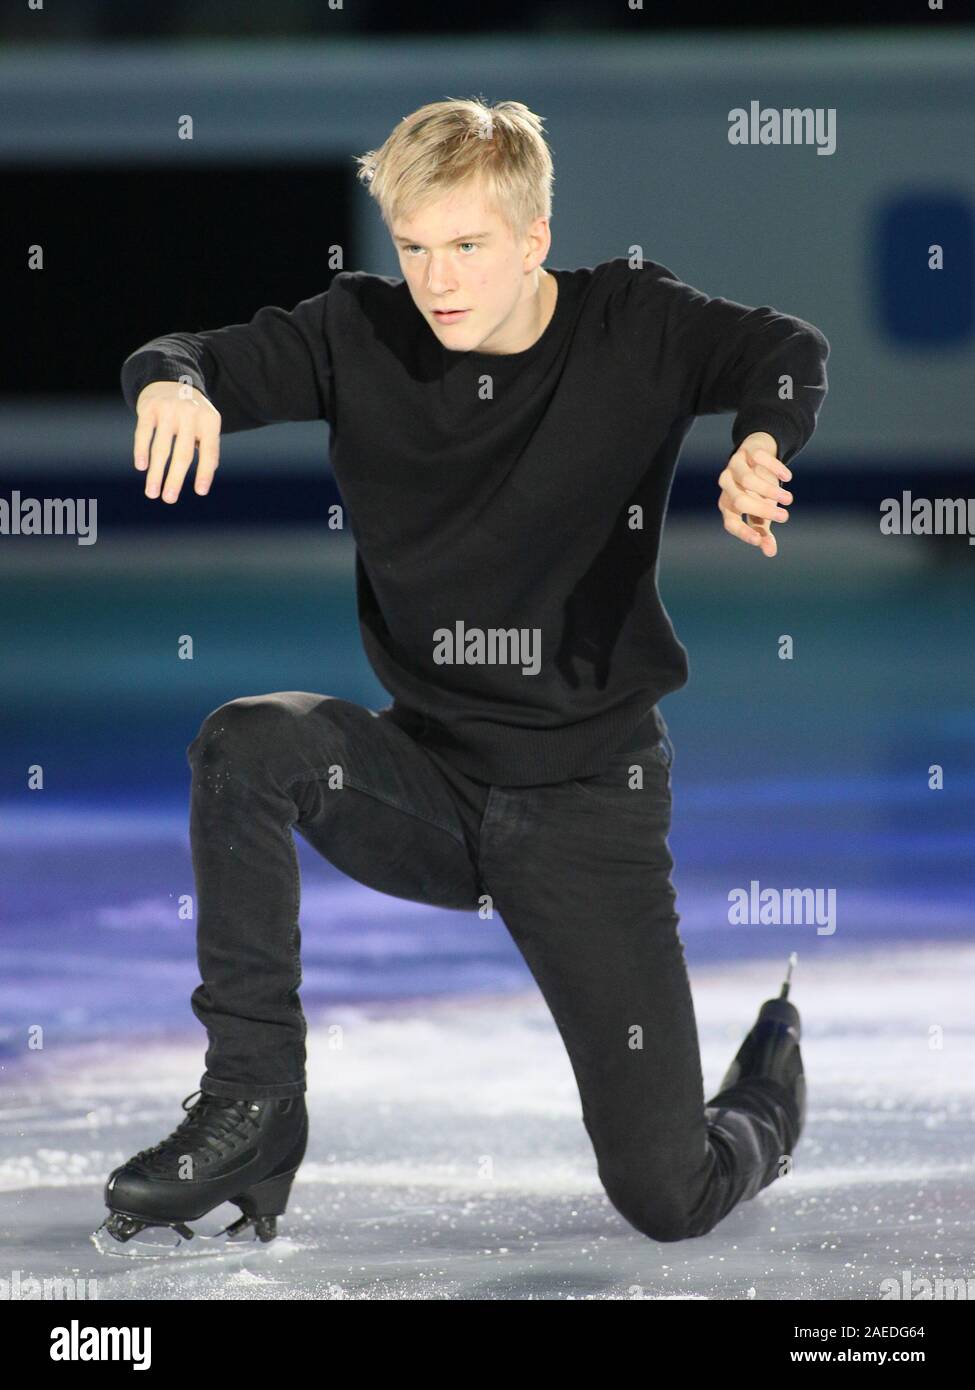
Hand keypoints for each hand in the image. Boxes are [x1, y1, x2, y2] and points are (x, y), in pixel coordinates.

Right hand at [134, 381, 221, 503]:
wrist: (172, 379)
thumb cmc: (193, 412)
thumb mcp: (207, 424)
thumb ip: (208, 446)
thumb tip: (206, 475)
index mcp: (210, 421)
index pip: (210, 452)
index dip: (206, 473)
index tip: (200, 492)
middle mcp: (191, 414)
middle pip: (184, 454)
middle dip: (175, 479)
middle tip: (169, 500)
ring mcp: (169, 409)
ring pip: (161, 448)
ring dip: (155, 473)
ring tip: (152, 493)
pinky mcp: (149, 407)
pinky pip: (144, 433)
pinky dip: (141, 450)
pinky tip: (141, 467)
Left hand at [717, 432, 792, 557]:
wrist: (758, 455)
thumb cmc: (757, 491)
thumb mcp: (760, 513)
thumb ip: (763, 533)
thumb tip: (770, 553)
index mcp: (727, 505)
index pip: (731, 522)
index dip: (743, 532)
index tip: (759, 539)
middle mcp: (726, 486)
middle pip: (740, 501)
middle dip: (763, 510)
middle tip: (786, 517)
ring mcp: (734, 466)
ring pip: (747, 480)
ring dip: (770, 491)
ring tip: (789, 500)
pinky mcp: (747, 450)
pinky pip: (759, 459)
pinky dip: (774, 468)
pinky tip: (787, 478)